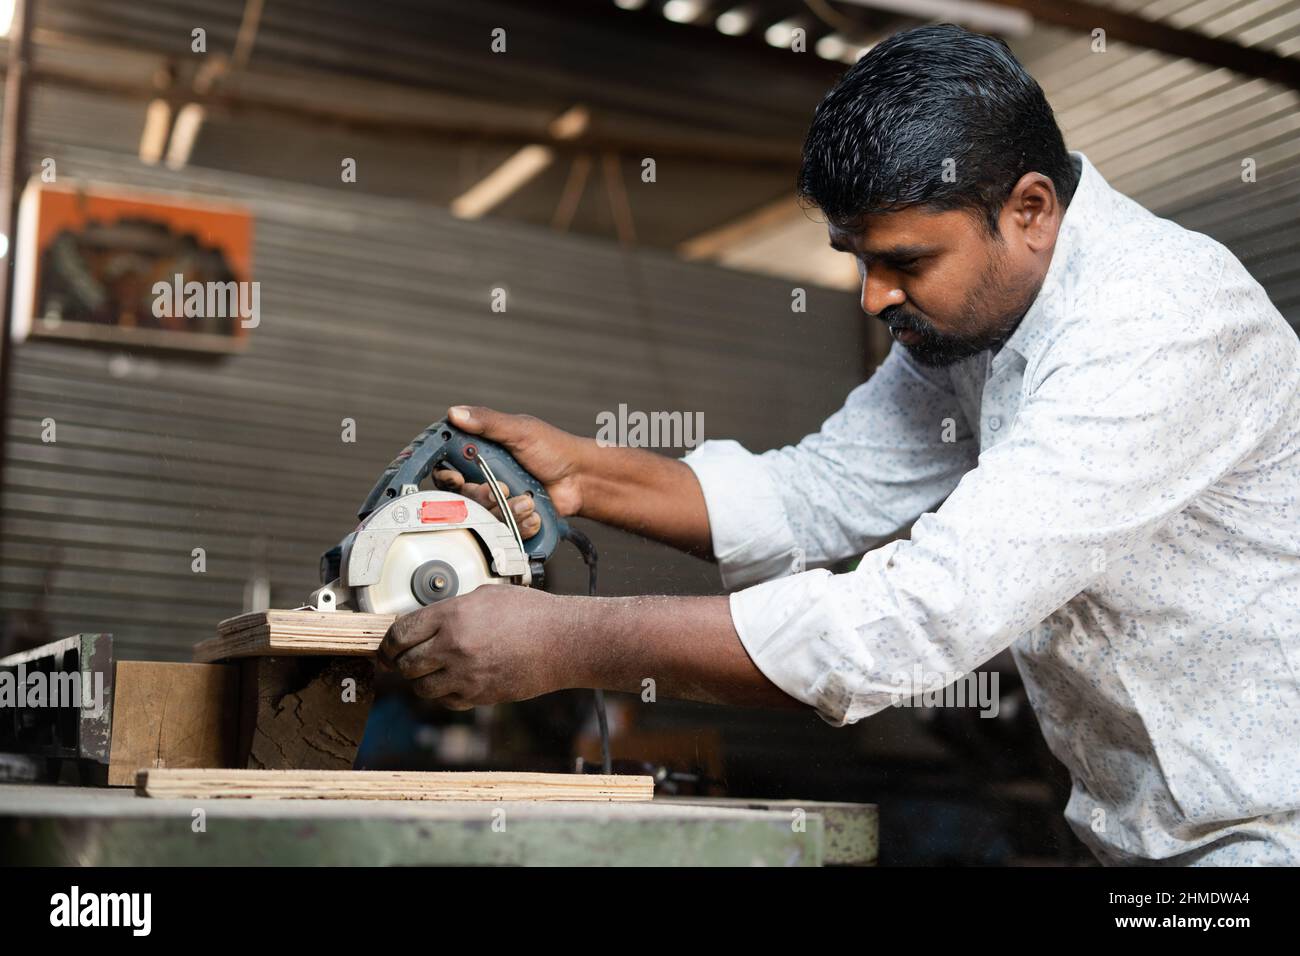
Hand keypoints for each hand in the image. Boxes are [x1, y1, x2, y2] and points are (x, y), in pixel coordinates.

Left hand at [377, 585, 578, 708]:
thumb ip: (452, 609)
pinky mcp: (478, 695)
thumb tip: (428, 621)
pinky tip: (452, 682)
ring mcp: (465, 674)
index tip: (386, 648)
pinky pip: (446, 701)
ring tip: (429, 672)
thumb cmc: (531, 613)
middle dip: (399, 663)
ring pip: (421, 688)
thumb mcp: (485, 596)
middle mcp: (453, 646)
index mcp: (452, 616)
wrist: (562, 642)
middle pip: (405, 664)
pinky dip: (443, 694)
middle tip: (401, 661)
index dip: (387, 643)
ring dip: (420, 681)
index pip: (400, 634)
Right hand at [433, 405, 588, 539]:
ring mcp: (499, 501)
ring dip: (508, 509)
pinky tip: (533, 511)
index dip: (447, 476)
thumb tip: (456, 412)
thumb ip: (487, 422)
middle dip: (482, 496)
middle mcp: (486, 479)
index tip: (455, 478)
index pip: (448, 468)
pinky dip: (521, 522)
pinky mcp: (512, 521)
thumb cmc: (555, 450)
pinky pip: (505, 531)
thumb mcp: (519, 430)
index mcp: (481, 455)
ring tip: (527, 499)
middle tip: (502, 489)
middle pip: (462, 498)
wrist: (581, 479)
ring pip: (484, 517)